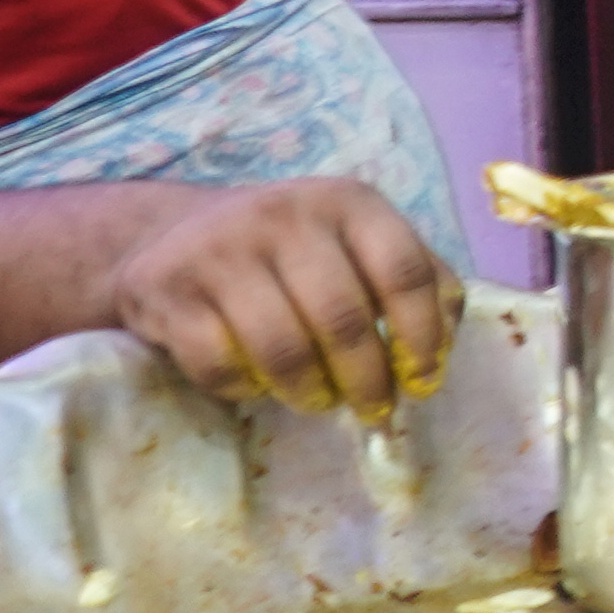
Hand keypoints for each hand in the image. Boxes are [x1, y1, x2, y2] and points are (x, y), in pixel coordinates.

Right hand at [107, 179, 457, 421]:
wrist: (169, 236)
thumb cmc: (288, 252)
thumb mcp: (355, 243)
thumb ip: (412, 279)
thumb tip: (445, 343)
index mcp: (347, 202)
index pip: (403, 270)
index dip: (422, 335)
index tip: (425, 381)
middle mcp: (285, 214)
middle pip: (344, 319)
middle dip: (368, 380)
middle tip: (375, 410)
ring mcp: (221, 249)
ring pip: (283, 349)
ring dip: (311, 392)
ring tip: (320, 401)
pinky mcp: (168, 289)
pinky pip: (220, 364)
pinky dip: (246, 388)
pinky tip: (257, 384)